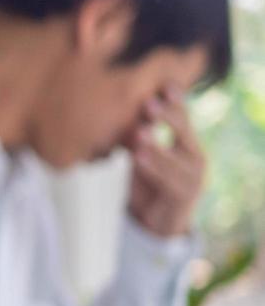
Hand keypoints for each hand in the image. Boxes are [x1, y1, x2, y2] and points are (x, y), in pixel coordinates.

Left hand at [125, 88, 204, 237]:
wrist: (154, 221)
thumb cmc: (146, 180)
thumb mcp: (138, 154)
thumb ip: (132, 135)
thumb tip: (111, 111)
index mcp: (186, 141)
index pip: (182, 115)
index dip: (174, 100)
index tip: (163, 83)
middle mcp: (195, 155)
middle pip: (184, 130)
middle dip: (167, 116)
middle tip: (148, 103)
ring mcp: (194, 176)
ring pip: (176, 157)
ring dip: (156, 144)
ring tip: (139, 132)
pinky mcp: (185, 197)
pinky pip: (169, 180)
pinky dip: (154, 168)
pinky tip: (139, 158)